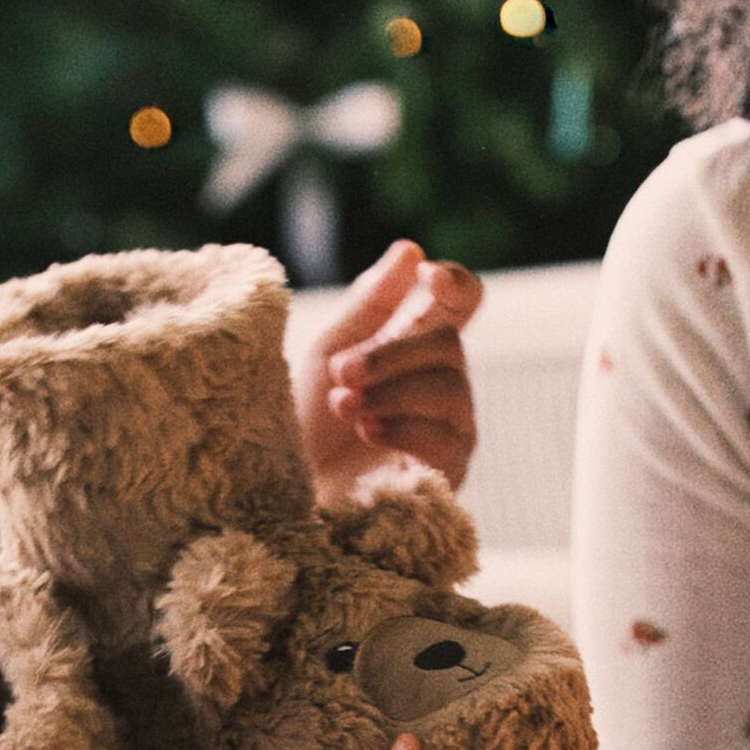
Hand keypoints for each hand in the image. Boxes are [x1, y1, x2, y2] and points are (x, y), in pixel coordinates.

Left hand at [295, 239, 483, 501]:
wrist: (286, 500)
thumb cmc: (303, 427)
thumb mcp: (327, 354)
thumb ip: (371, 304)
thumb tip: (411, 250)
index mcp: (416, 348)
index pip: (462, 303)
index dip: (456, 284)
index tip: (428, 277)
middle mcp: (442, 385)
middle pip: (450, 345)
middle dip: (392, 353)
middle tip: (341, 371)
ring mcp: (451, 431)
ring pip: (451, 390)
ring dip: (391, 392)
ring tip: (344, 406)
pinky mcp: (448, 476)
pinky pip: (445, 440)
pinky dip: (402, 429)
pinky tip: (366, 431)